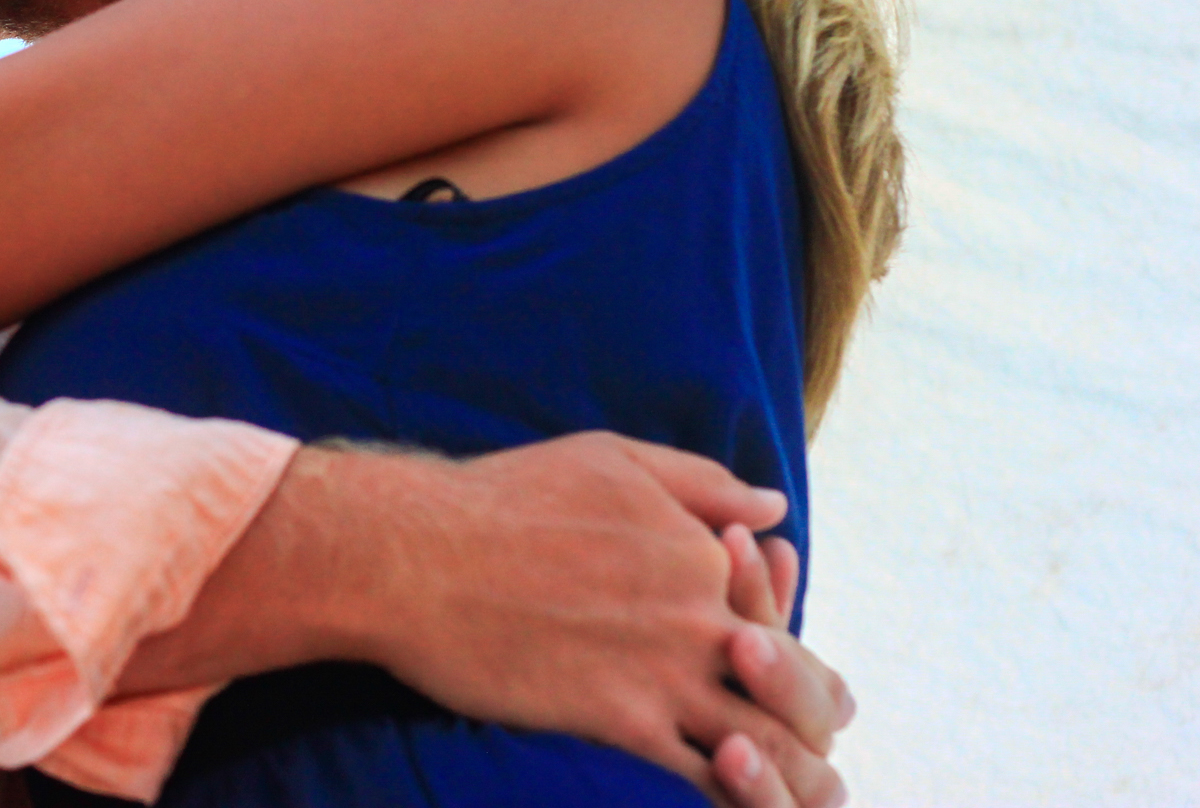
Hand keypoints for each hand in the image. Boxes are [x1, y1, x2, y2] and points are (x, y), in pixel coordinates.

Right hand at [320, 435, 847, 807]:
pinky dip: (730, 796)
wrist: (419, 554)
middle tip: (813, 762)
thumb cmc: (505, 497)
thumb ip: (701, 484)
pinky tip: (724, 802)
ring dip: (786, 778)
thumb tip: (775, 504)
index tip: (784, 684)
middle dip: (814, 728)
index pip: (778, 619)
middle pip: (794, 689)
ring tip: (789, 798)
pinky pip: (703, 777)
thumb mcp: (612, 460)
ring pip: (763, 744)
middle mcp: (700, 615)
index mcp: (703, 554)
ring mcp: (663, 672)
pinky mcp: (619, 721)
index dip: (792, 659)